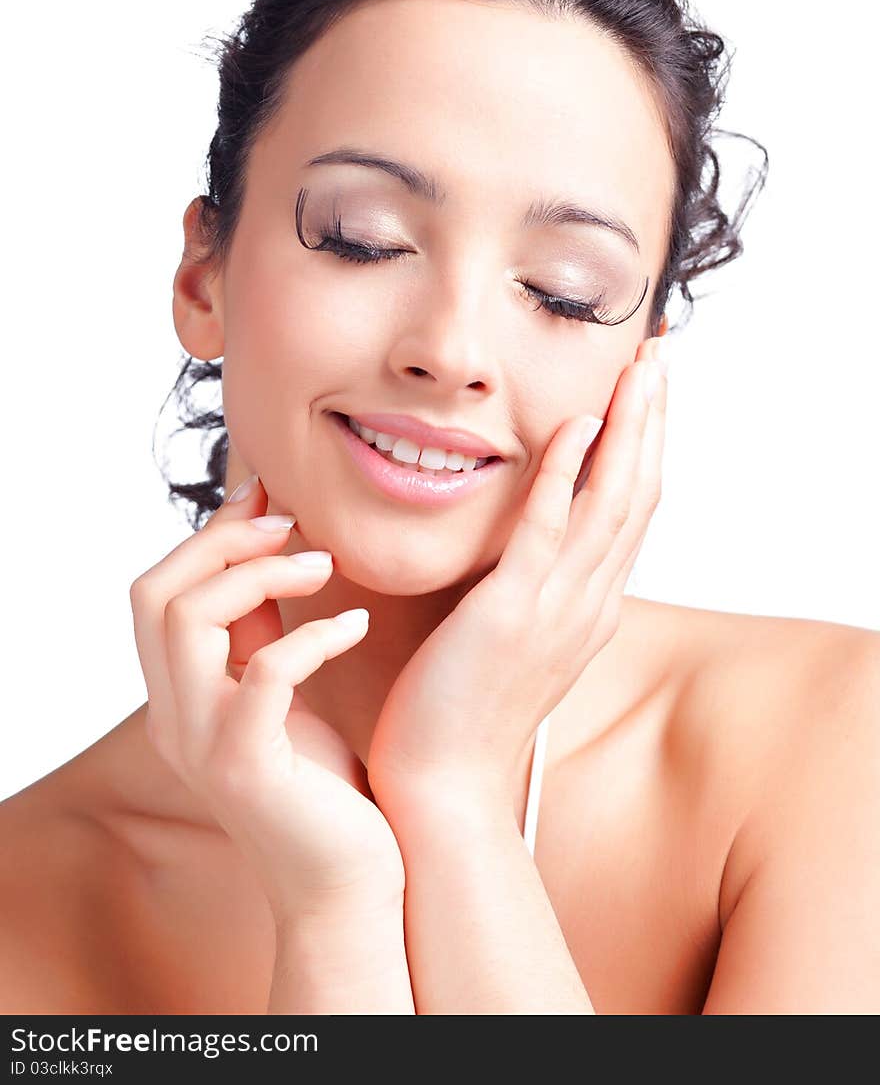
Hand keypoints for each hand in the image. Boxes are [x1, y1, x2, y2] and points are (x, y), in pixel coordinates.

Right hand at [128, 476, 405, 925]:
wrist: (347, 886)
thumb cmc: (323, 788)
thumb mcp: (284, 693)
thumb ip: (262, 630)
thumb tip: (272, 543)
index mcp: (181, 695)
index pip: (159, 590)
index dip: (209, 533)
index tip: (268, 494)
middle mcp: (175, 718)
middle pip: (154, 593)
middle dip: (219, 542)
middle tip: (290, 524)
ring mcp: (203, 745)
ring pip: (187, 620)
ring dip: (261, 576)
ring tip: (327, 567)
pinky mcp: (247, 769)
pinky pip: (263, 674)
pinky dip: (311, 636)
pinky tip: (356, 626)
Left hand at [367, 336, 668, 812]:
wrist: (441, 788)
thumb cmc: (462, 714)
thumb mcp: (515, 643)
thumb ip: (531, 590)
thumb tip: (527, 547)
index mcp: (590, 608)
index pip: (633, 511)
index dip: (646, 446)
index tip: (647, 392)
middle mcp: (588, 604)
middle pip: (639, 495)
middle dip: (651, 421)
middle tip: (658, 357)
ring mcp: (556, 610)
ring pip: (610, 503)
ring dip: (628, 430)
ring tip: (638, 370)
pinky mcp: (509, 614)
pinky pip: (546, 530)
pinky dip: (566, 474)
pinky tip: (575, 426)